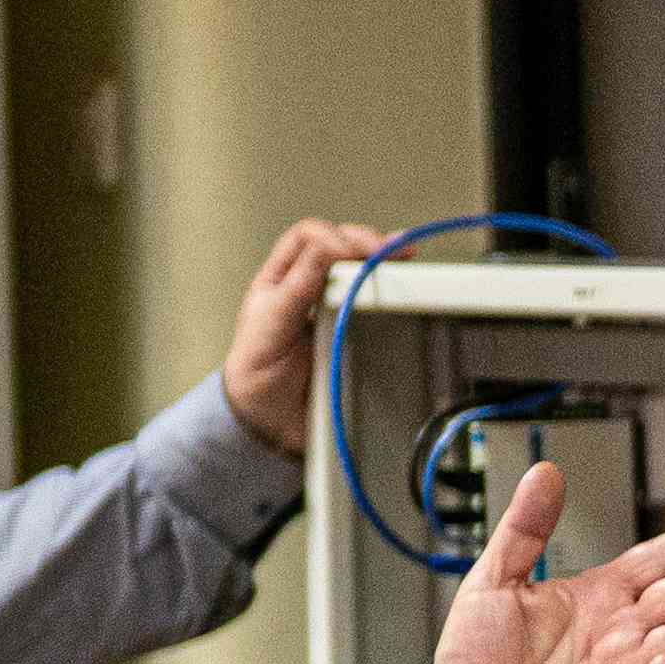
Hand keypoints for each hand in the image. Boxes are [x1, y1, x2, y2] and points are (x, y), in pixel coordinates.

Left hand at [223, 219, 393, 453]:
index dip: (334, 238)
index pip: (309, 239)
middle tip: (393, 251)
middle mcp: (310, 287)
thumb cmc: (258, 377)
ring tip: (404, 258)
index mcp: (282, 280)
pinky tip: (406, 282)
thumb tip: (328, 250)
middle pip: (342, 245)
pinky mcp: (356, 331)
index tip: (356, 253)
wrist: (271, 426)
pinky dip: (393, 289)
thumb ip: (297, 289)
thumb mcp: (269, 328)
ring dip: (384, 259)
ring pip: (362, 268)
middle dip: (368, 242)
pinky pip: (376, 302)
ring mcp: (335, 308)